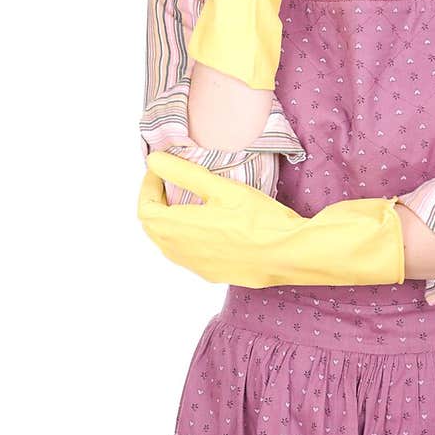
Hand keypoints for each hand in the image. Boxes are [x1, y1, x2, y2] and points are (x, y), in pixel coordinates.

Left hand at [138, 151, 404, 289]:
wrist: (289, 254)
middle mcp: (182, 253)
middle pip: (153, 228)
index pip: (145, 209)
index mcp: (180, 229)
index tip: (160, 170)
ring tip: (186, 202)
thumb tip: (154, 160)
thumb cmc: (259, 220)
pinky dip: (183, 237)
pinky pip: (186, 256)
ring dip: (169, 221)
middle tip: (169, 182)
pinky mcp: (213, 274)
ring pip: (168, 244)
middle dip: (156, 202)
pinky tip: (204, 226)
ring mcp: (197, 267)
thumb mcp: (221, 188)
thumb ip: (184, 172)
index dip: (147, 186)